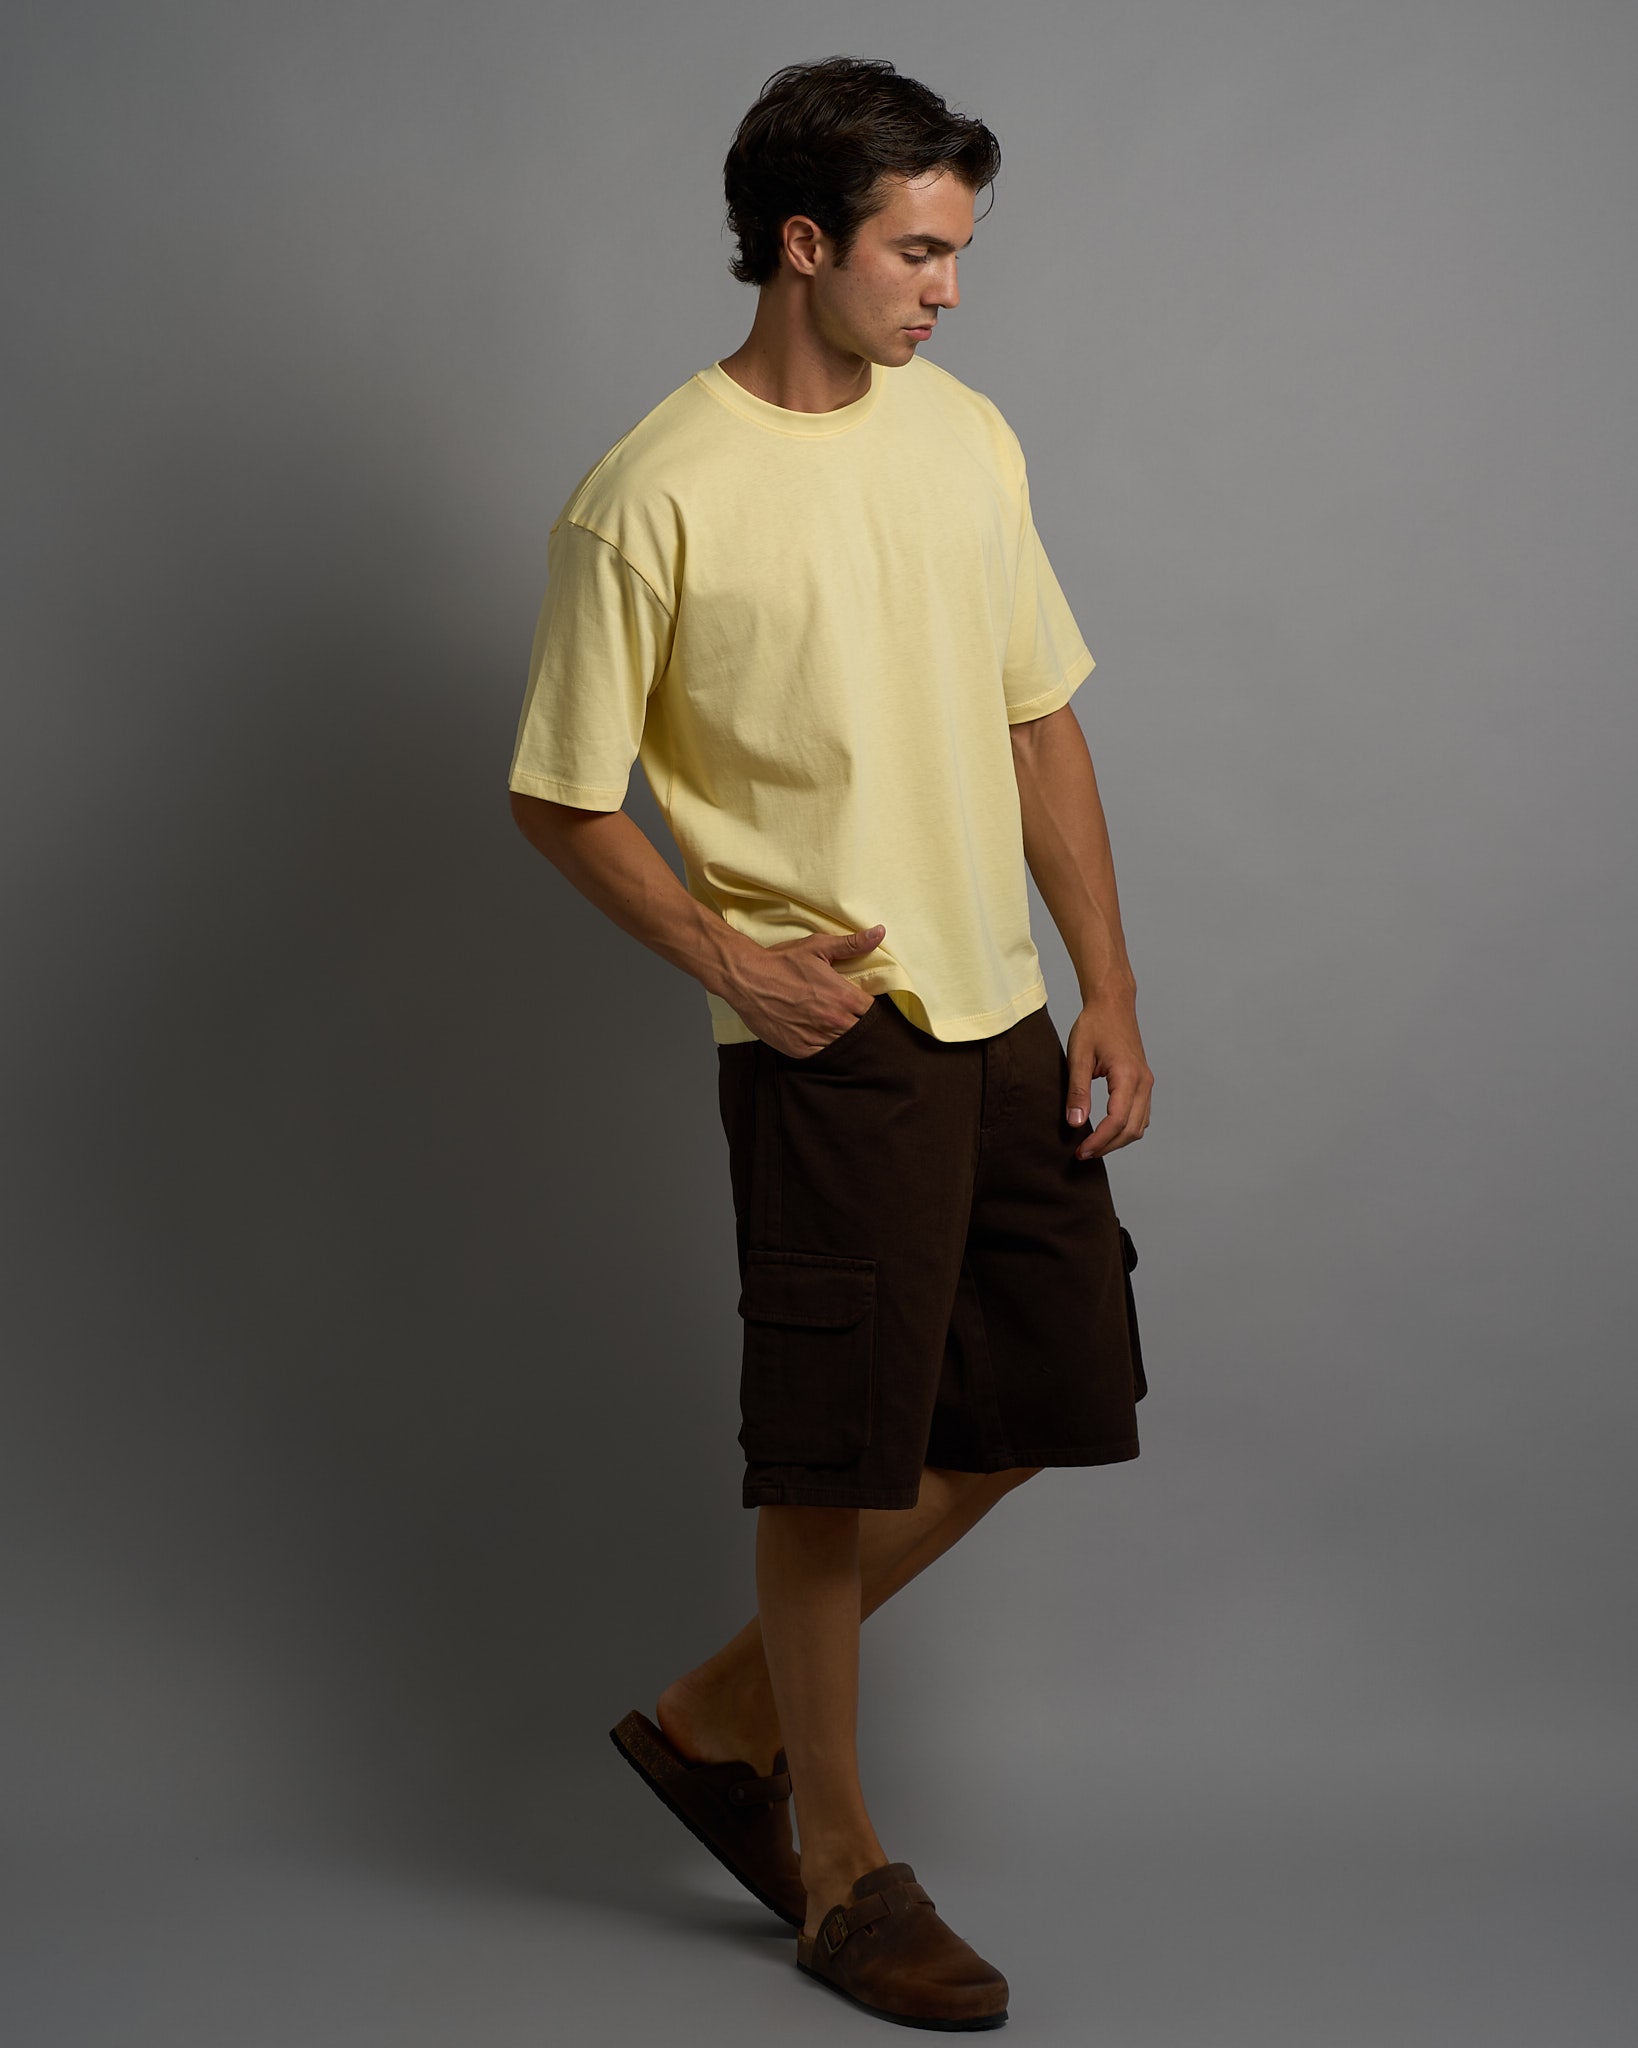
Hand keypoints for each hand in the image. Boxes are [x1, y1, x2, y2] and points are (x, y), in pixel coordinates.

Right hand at [727, 923, 886, 1056]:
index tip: (861, 1005)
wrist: (746, 979)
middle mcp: (834, 1020)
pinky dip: (823, 1047)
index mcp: (843, 996)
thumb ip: (852, 944)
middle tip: (847, 1016)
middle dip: (857, 1024)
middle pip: (860, 1031)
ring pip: (842, 1046)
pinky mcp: (799, 1050)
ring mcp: (817, 1037)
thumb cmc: (781, 962)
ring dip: (840, 1037)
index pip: (872, 1011)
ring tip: (831, 1025)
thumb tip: (880, 932)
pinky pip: (822, 1055)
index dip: (869, 1009)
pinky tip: (816, 1035)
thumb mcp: (818, 947)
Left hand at [1064, 989, 1152, 1157]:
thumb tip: (1076, 1123)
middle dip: (1108, 1146)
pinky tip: (1106, 1131)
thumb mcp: (1078, 1056)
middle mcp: (1143, 1082)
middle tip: (1082, 1153)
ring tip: (1092, 1146)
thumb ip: (1078, 1091)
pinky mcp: (1144, 1082)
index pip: (1117, 1121)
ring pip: (1139, 1125)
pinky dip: (1126, 1129)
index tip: (1080, 1151)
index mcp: (1128, 1076)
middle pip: (1131, 1130)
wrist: (1112, 1004)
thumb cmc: (1094, 1025)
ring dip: (1118, 1140)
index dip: (1099, 1141)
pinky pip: (1141, 1115)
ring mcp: (1147, 1083)